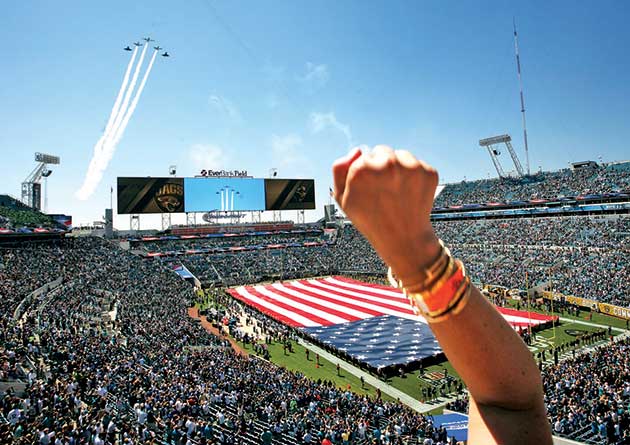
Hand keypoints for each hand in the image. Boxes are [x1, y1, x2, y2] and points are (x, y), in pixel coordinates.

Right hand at [332, 145, 440, 281]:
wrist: (403, 239)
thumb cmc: (369, 219)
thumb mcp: (342, 199)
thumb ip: (339, 170)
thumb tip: (357, 151)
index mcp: (362, 168)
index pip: (363, 156)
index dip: (364, 173)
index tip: (368, 190)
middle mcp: (387, 163)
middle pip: (382, 151)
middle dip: (382, 166)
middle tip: (383, 191)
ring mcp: (410, 167)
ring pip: (400, 155)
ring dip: (399, 168)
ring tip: (397, 193)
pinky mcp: (428, 172)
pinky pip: (418, 165)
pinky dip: (415, 177)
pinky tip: (410, 194)